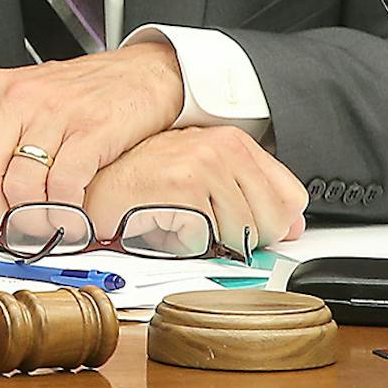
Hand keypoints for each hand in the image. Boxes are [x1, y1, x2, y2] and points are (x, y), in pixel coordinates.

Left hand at [0, 41, 184, 229]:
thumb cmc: (78, 94)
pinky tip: (70, 219)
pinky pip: (64, 188)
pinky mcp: (92, 131)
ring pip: (20, 186)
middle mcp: (16, 98)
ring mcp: (54, 113)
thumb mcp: (24, 98)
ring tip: (39, 229)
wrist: (142, 73)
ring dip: (28, 222)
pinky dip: (65, 216)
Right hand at [80, 126, 306, 255]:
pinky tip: (167, 226)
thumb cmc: (141, 185)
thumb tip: (294, 227)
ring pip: (244, 236)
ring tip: (182, 222)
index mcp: (233, 141)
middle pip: (274, 221)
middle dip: (243, 239)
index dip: (272, 223)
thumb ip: (253, 198)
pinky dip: (188, 246)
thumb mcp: (206, 184)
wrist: (94, 185)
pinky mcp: (184, 183)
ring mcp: (204, 161)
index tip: (248, 227)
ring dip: (212, 243)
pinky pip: (211, 240)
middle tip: (205, 226)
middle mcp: (223, 145)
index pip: (292, 197)